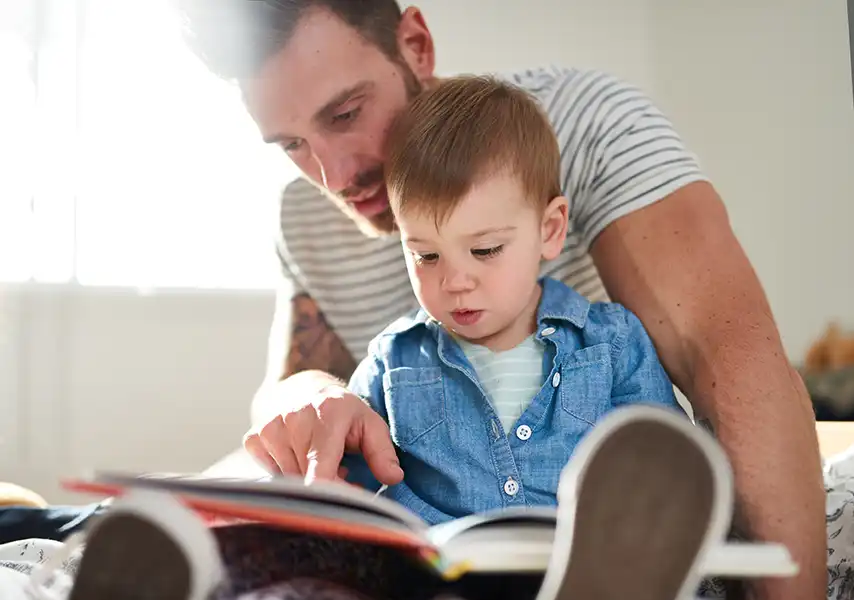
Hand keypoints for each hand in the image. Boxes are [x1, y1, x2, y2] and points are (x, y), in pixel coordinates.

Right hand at [242, 383, 403, 485]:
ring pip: (290, 482)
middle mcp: (293, 419)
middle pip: (308, 481)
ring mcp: (270, 428)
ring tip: (322, 459)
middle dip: (329, 486)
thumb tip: (393, 478)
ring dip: (308, 480)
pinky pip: (271, 475)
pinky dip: (288, 474)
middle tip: (342, 472)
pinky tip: (299, 456)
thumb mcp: (370, 423)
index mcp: (327, 414)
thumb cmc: (342, 411)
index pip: (320, 473)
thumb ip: (382, 452)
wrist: (303, 388)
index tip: (350, 501)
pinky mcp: (254, 439)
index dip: (335, 495)